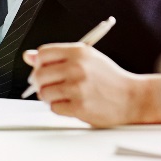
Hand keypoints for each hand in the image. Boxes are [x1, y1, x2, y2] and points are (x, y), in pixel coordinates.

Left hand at [23, 44, 160, 126]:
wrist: (132, 98)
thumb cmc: (109, 78)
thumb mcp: (87, 59)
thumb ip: (57, 56)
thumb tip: (28, 56)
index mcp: (79, 52)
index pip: (43, 53)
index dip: (39, 63)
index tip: (43, 69)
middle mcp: (77, 68)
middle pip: (39, 74)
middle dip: (40, 83)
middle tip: (49, 86)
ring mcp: (78, 88)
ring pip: (44, 93)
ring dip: (49, 97)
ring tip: (63, 96)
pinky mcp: (79, 107)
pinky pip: (54, 108)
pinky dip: (59, 108)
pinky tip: (71, 104)